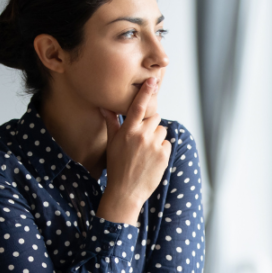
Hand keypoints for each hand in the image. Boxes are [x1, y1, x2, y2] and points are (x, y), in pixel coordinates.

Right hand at [96, 78, 169, 225]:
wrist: (126, 192)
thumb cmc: (117, 167)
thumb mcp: (112, 143)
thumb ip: (112, 123)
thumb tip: (104, 107)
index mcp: (127, 131)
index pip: (138, 106)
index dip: (146, 92)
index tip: (153, 80)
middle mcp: (141, 135)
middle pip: (155, 117)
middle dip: (150, 125)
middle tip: (142, 139)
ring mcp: (153, 145)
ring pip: (162, 130)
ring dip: (157, 137)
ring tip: (146, 151)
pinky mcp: (164, 155)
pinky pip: (167, 143)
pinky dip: (162, 149)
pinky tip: (152, 159)